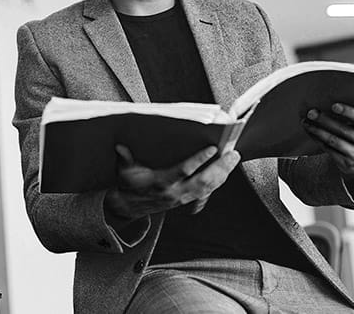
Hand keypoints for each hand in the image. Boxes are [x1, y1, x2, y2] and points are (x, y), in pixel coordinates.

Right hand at [105, 144, 240, 221]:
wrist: (128, 207)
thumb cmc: (128, 185)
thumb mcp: (123, 171)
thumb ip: (124, 159)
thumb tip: (120, 147)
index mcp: (161, 183)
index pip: (183, 171)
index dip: (198, 160)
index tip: (212, 148)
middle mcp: (174, 193)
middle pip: (203, 182)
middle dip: (220, 168)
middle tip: (232, 154)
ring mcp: (182, 199)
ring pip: (208, 188)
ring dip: (223, 174)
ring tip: (233, 159)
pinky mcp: (185, 201)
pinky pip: (206, 193)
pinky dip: (218, 181)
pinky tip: (226, 171)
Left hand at [302, 102, 353, 175]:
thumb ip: (352, 115)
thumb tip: (327, 102)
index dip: (349, 112)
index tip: (334, 106)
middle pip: (345, 131)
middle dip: (325, 121)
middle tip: (311, 113)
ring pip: (334, 141)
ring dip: (317, 131)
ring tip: (306, 122)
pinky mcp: (348, 164)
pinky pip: (329, 150)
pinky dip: (317, 140)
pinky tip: (310, 132)